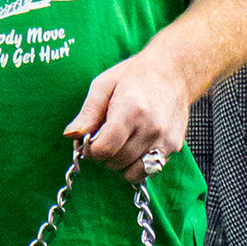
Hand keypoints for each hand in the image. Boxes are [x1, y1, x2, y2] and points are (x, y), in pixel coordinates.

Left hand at [66, 50, 189, 183]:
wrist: (173, 72)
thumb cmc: (135, 76)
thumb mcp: (103, 86)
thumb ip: (87, 114)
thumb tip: (72, 135)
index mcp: (131, 111)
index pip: (104, 149)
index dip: (91, 150)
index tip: (90, 141)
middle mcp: (151, 128)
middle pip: (116, 162)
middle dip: (104, 156)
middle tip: (104, 139)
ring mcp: (165, 140)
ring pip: (132, 172)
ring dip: (120, 164)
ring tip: (120, 144)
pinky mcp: (174, 147)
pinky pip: (149, 171)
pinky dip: (137, 165)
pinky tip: (134, 147)